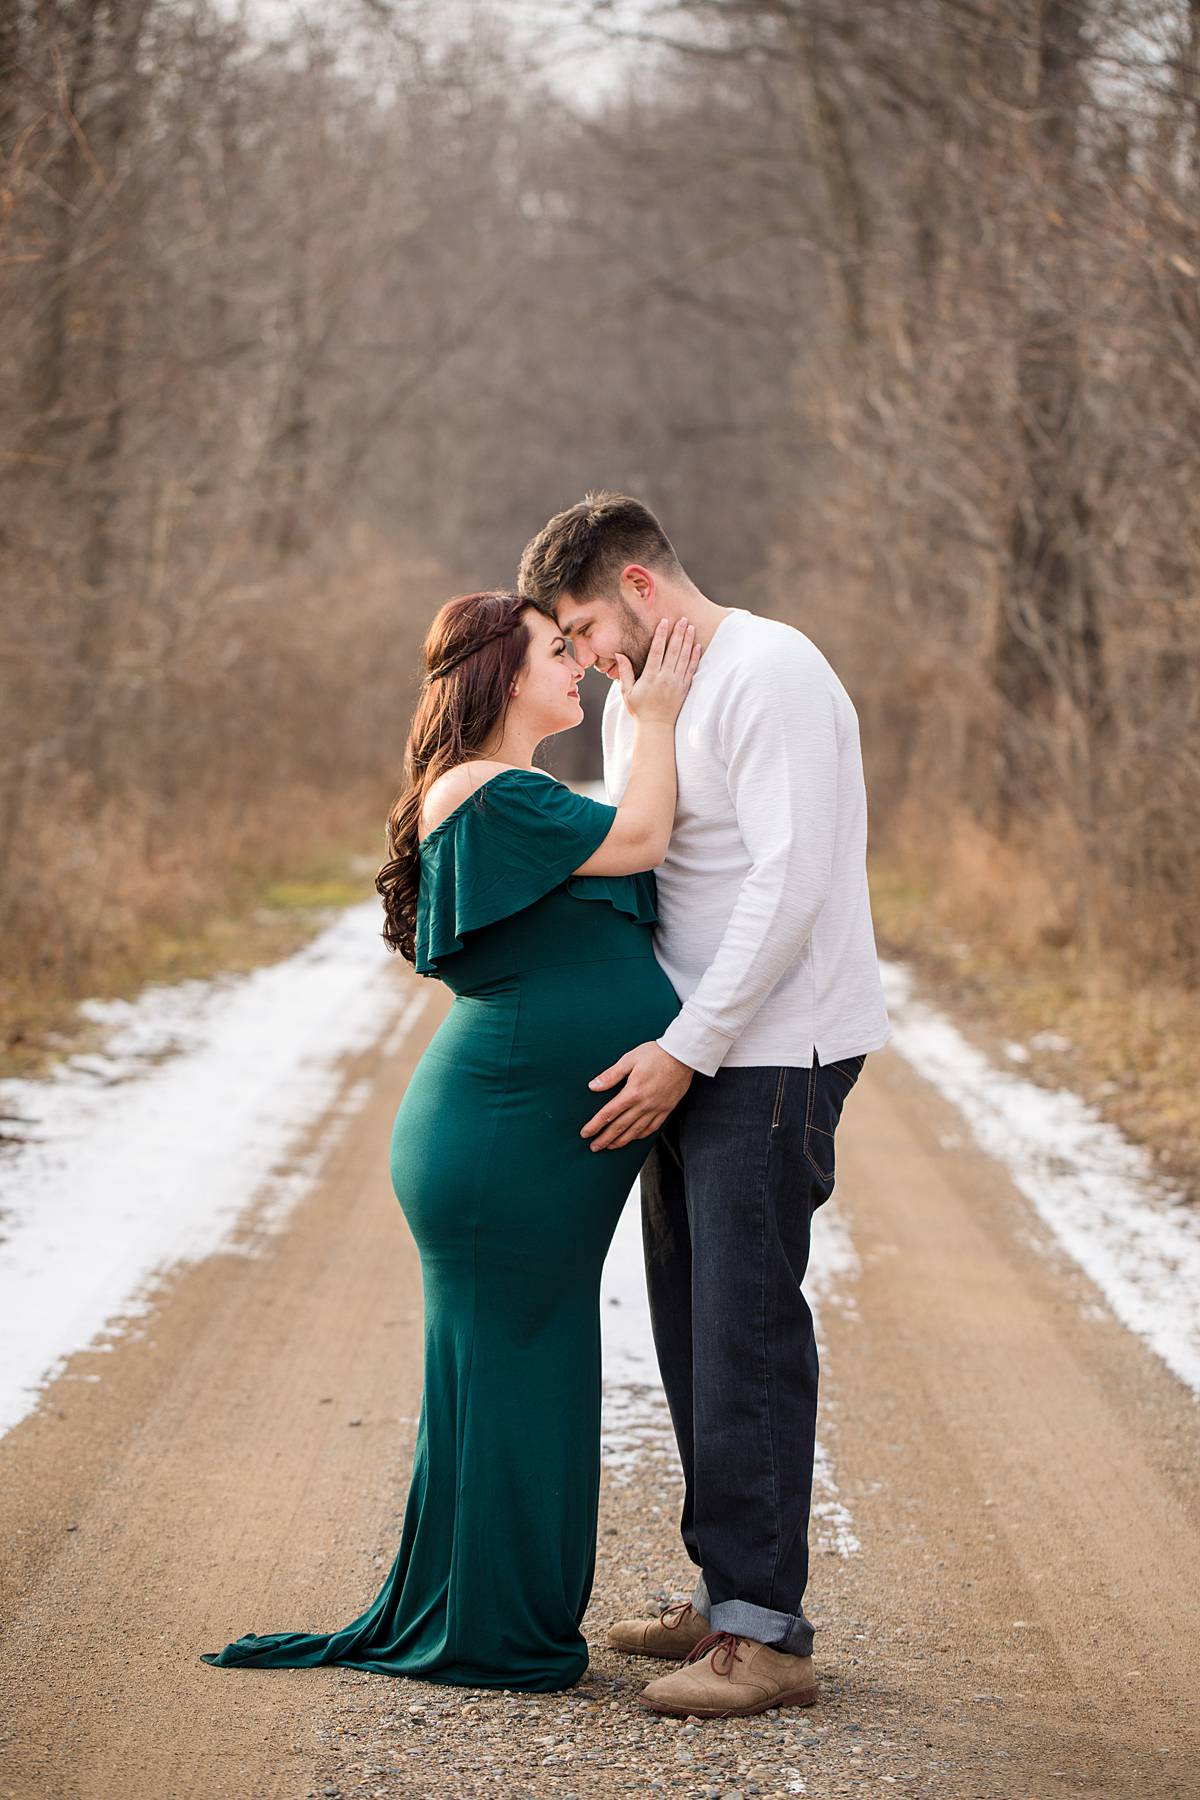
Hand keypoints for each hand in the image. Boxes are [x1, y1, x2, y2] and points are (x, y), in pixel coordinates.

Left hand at [579, 1041, 694, 1149]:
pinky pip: (652, 1128)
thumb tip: (593, 1086)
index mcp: (633, 1092)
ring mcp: (657, 1109)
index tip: (585, 1133)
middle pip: (620, 1127)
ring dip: (621, 1141)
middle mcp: (644, 1104)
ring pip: (635, 1131)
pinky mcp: (666, 1109)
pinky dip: (640, 1135)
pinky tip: (633, 1138)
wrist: (683, 1056)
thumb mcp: (629, 1059)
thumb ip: (611, 1075)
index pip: (608, 1113)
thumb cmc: (656, 1054)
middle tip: (594, 1147)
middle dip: (604, 1139)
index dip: (595, 1125)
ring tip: (610, 1147)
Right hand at [614, 617, 700, 724]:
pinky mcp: (684, 688)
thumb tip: (619, 654)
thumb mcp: (626, 691)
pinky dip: (695, 657)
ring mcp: (677, 683)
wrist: (656, 727)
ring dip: (688, 642)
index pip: (656, 652)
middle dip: (678, 634)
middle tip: (683, 619)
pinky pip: (691, 670)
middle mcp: (665, 679)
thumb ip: (624, 672)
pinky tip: (698, 646)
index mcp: (650, 677)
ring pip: (684, 658)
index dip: (661, 636)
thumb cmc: (639, 709)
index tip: (664, 621)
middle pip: (673, 652)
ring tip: (691, 627)